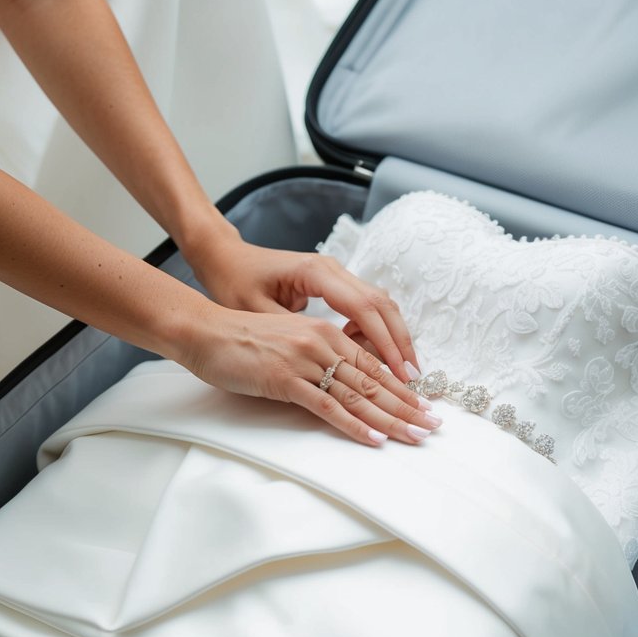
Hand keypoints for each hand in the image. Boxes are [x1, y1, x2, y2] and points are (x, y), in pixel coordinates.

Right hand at [182, 301, 441, 447]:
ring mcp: (305, 361)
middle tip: (433, 427)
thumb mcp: (291, 343)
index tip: (425, 407)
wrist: (206, 332)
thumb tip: (346, 384)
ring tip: (414, 436)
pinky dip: (353, 425)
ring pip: (357, 395)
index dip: (403, 389)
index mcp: (326, 333)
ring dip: (389, 419)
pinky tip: (372, 439)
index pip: (374, 365)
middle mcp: (322, 343)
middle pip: (374, 381)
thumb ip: (320, 358)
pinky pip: (327, 407)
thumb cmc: (244, 340)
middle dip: (407, 407)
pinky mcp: (285, 380)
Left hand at [195, 233, 419, 384]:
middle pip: (381, 305)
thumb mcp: (257, 313)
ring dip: (393, 338)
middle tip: (413, 378)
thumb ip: (292, 336)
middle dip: (400, 343)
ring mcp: (336, 276)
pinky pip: (365, 309)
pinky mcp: (333, 286)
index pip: (364, 308)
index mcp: (316, 273)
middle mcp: (333, 270)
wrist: (224, 258)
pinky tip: (377, 358)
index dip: (386, 343)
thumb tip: (323, 365)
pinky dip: (377, 333)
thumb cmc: (235, 282)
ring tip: (404, 374)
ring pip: (379, 306)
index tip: (400, 372)